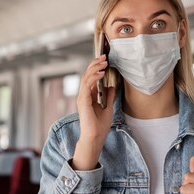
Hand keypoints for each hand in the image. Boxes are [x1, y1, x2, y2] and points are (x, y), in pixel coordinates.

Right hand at [72, 54, 115, 169]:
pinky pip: (87, 85)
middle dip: (95, 64)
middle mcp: (84, 95)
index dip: (97, 67)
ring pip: (86, 77)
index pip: (91, 77)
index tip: (105, 60)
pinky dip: (94, 77)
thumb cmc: (100, 126)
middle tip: (104, 57)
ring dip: (95, 68)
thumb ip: (108, 96)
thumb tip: (111, 86)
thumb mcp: (108, 107)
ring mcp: (82, 98)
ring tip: (103, 61)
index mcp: (89, 96)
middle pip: (87, 75)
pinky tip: (101, 73)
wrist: (95, 137)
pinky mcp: (83, 101)